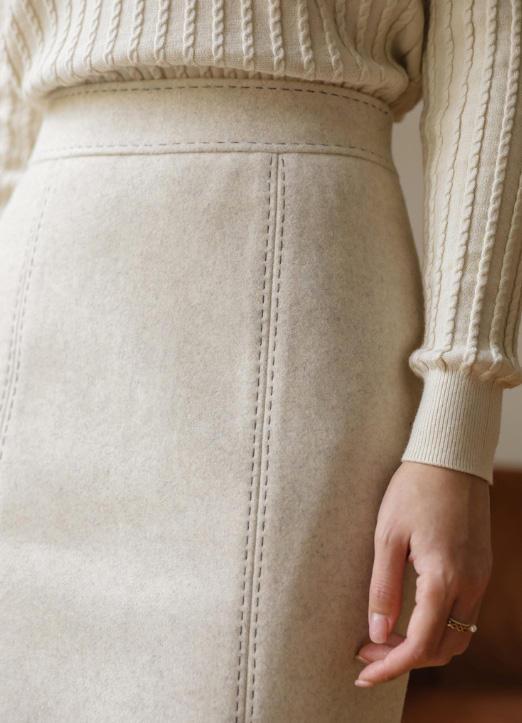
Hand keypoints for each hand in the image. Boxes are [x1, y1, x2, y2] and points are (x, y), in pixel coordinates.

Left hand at [354, 460, 492, 687]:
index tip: (363, 672)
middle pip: (442, 649)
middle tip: (368, 654)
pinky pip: (464, 615)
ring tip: (386, 640)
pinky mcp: (480, 568)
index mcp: (444, 578)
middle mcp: (470, 585)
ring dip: (423, 647)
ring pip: (457, 636)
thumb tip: (377, 633)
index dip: (391, 666)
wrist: (450, 459)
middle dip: (404, 660)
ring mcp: (480, 578)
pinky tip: (412, 620)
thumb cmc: (414, 491)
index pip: (420, 644)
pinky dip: (439, 628)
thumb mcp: (387, 536)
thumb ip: (383, 588)